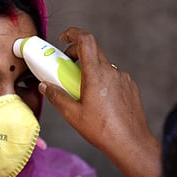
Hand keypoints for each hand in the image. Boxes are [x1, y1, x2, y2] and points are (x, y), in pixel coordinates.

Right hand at [39, 27, 161, 176]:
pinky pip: (113, 77)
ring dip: (89, 70)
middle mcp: (112, 71)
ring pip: (103, 66)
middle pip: (93, 51)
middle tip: (65, 67)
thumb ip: (57, 97)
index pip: (86, 40)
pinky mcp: (130, 87)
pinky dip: (102, 80)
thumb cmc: (102, 130)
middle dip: (76, 54)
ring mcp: (123, 78)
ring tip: (81, 90)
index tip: (63, 38)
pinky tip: (98, 100)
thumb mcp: (73, 115)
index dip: (73, 34)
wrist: (130, 143)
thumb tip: (46, 87)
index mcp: (96, 74)